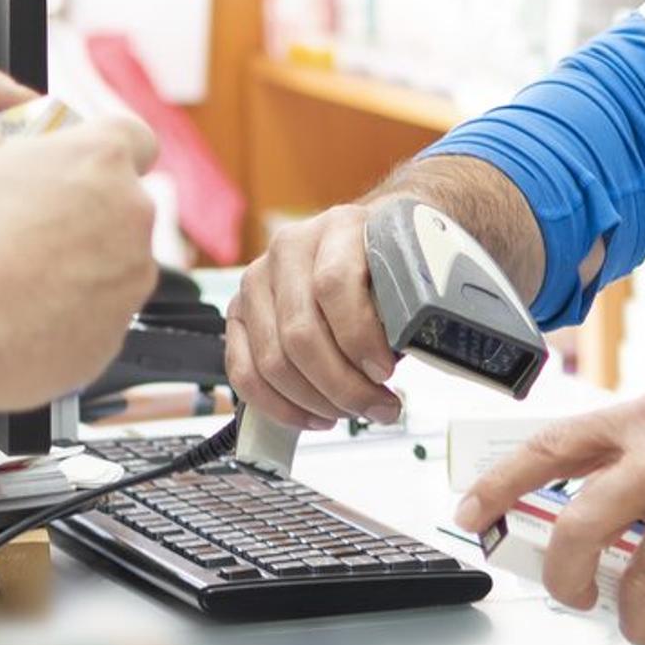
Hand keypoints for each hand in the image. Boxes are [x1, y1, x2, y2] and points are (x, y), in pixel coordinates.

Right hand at [0, 111, 163, 413]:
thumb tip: (0, 148)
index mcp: (100, 157)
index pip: (135, 138)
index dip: (105, 152)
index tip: (79, 167)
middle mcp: (132, 212)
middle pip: (122, 204)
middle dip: (87, 212)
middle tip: (32, 228)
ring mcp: (133, 275)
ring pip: (116, 261)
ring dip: (82, 265)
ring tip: (21, 279)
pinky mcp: (120, 329)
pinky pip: (103, 312)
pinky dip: (74, 312)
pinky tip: (26, 315)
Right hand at [225, 202, 405, 431]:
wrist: (368, 242)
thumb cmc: (387, 262)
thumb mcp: (406, 271)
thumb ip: (405, 307)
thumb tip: (403, 361)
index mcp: (336, 228)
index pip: (334, 285)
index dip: (359, 337)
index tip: (386, 372)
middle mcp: (288, 250)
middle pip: (300, 333)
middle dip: (343, 385)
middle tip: (378, 407)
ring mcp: (257, 281)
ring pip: (273, 361)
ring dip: (316, 401)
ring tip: (352, 412)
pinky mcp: (238, 314)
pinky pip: (244, 372)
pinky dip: (280, 407)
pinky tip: (314, 417)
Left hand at [452, 350, 644, 644]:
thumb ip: (637, 454)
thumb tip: (588, 520)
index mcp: (643, 419)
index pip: (548, 449)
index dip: (497, 484)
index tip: (467, 514)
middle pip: (579, 533)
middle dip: (565, 584)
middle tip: (575, 599)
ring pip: (640, 588)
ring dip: (637, 624)